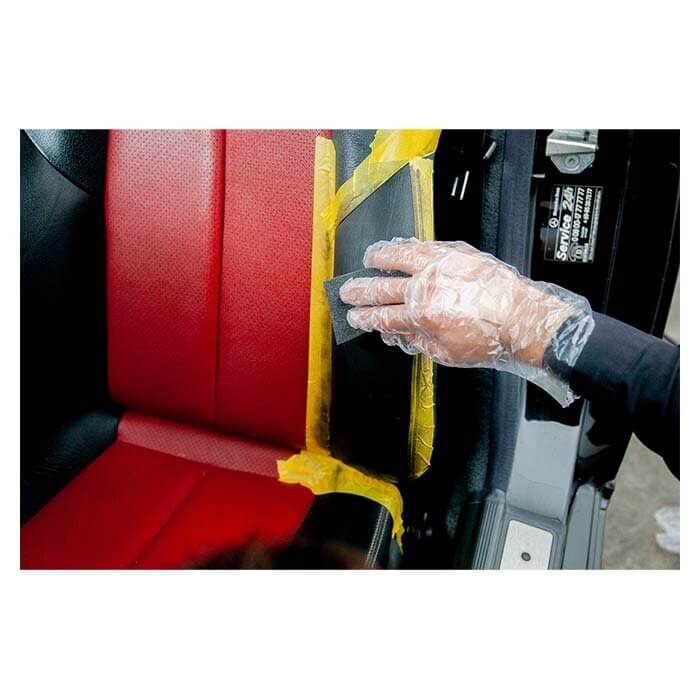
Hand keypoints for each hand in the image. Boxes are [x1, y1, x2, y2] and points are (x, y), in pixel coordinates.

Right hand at [340, 238, 575, 369]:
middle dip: (360, 291)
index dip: (364, 318)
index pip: (383, 317)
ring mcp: (442, 266)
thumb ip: (419, 342)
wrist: (524, 319)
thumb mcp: (448, 354)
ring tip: (367, 259)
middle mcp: (429, 288)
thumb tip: (400, 334)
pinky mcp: (458, 253)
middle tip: (348, 291)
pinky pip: (425, 245)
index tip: (355, 316)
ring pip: (400, 256)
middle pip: (383, 287)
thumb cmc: (492, 339)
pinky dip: (407, 246)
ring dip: (379, 257)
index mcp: (424, 316)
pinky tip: (400, 247)